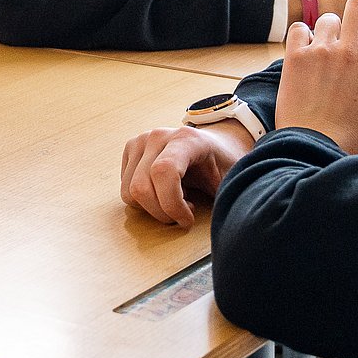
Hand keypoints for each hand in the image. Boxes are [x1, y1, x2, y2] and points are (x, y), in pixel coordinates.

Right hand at [120, 120, 255, 227]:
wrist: (218, 143)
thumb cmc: (225, 165)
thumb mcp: (232, 180)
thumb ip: (225, 196)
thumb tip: (225, 221)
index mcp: (187, 139)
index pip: (164, 172)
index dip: (172, 204)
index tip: (188, 219)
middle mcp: (159, 136)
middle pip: (141, 187)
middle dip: (162, 213)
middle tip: (184, 215)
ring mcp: (141, 140)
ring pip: (130, 192)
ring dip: (153, 208)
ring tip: (177, 200)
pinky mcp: (131, 149)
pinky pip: (126, 189)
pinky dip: (144, 201)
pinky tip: (164, 192)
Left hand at [276, 0, 357, 153]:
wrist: (316, 147)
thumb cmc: (350, 133)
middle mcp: (353, 50)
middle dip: (355, 16)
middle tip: (348, 37)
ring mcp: (323, 50)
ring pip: (328, 17)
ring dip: (327, 32)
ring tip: (323, 54)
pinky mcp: (296, 56)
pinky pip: (298, 28)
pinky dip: (301, 38)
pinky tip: (303, 55)